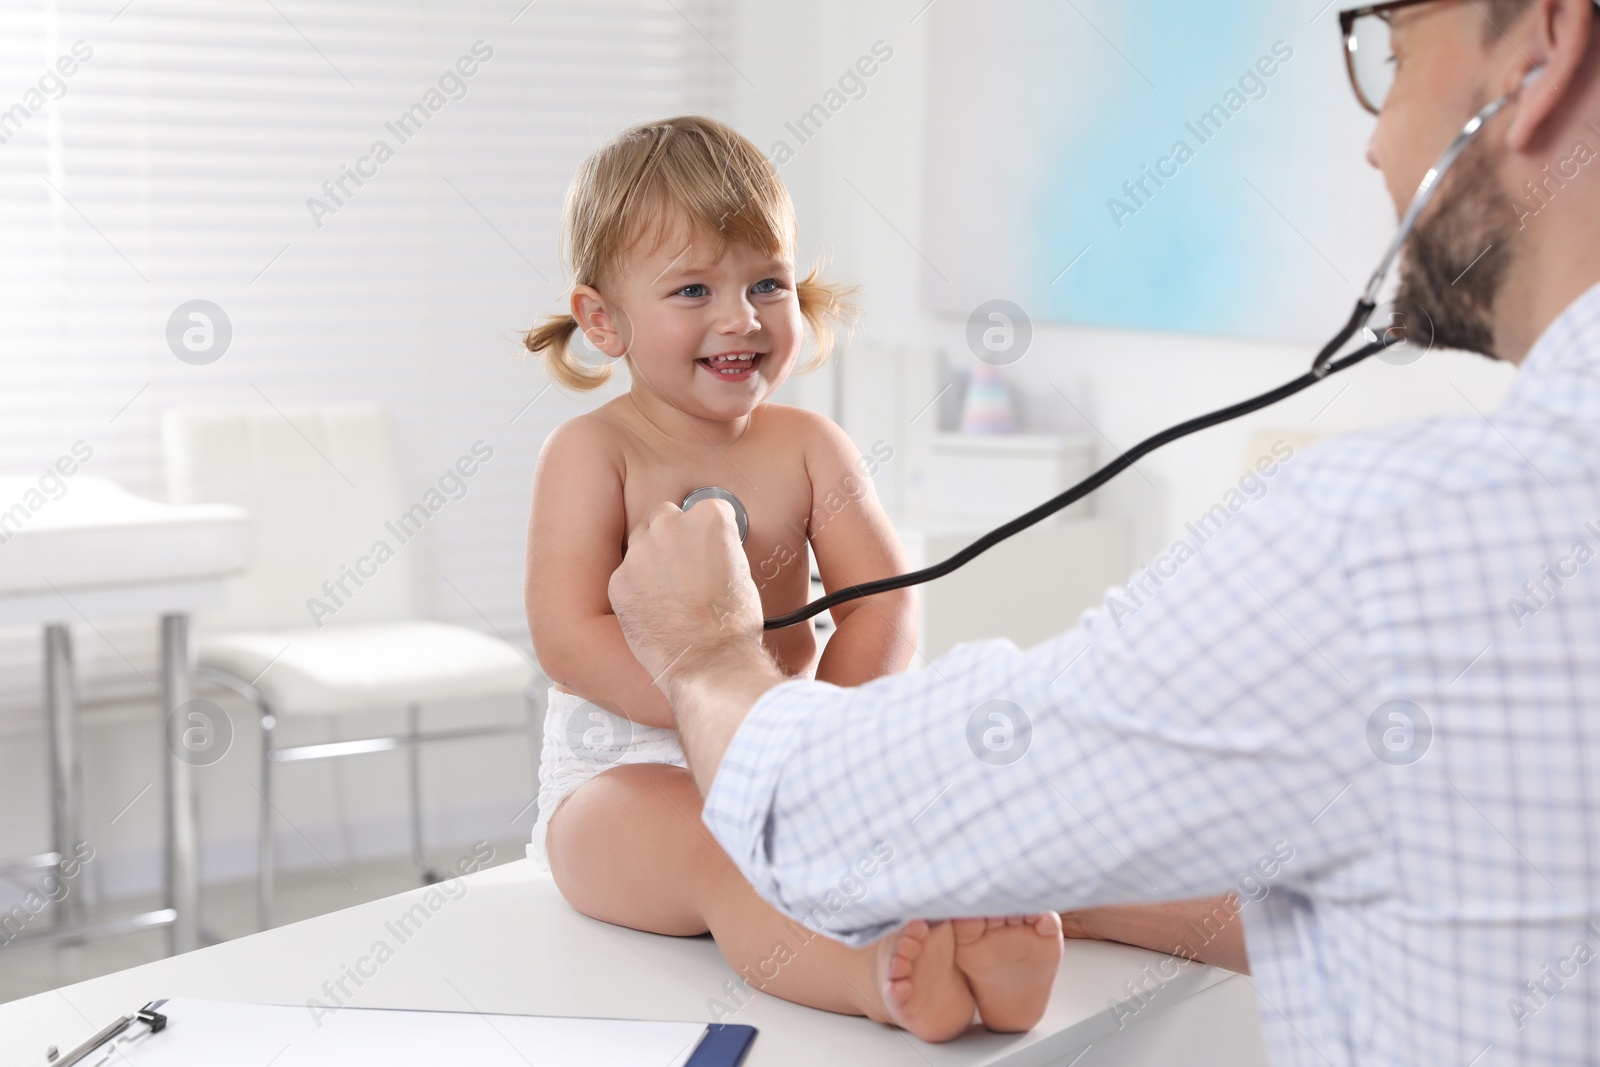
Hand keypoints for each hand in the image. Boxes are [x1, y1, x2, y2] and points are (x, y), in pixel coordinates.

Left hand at [608, 498, 764, 688]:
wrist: (707, 661)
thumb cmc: (731, 624)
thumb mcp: (742, 573)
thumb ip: (719, 550)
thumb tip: (709, 554)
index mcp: (709, 519)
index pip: (708, 510)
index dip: (711, 534)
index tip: (711, 549)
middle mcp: (670, 526)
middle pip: (666, 517)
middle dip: (674, 538)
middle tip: (686, 569)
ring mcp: (640, 552)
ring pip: (641, 543)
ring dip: (652, 559)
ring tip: (670, 593)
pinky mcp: (619, 580)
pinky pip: (625, 574)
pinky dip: (636, 587)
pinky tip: (654, 609)